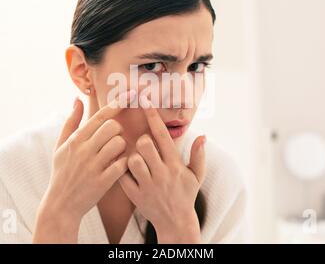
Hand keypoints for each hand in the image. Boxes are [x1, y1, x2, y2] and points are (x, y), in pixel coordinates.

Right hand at [33, 89, 135, 242]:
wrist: (61, 204)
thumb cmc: (62, 172)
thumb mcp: (60, 146)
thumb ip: (71, 122)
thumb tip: (77, 99)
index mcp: (75, 140)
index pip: (100, 116)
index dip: (117, 104)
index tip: (130, 94)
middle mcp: (84, 150)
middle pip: (113, 127)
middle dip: (118, 130)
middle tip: (113, 139)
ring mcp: (93, 166)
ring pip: (120, 143)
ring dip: (122, 147)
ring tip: (115, 154)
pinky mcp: (103, 182)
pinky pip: (122, 164)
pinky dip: (124, 163)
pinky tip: (118, 167)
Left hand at [119, 95, 206, 243]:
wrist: (176, 223)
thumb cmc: (186, 195)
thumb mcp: (196, 176)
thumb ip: (198, 155)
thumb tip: (202, 136)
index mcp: (175, 165)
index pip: (162, 135)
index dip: (153, 116)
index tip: (144, 101)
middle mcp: (161, 173)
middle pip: (144, 145)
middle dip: (141, 140)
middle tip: (144, 146)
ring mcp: (148, 185)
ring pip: (132, 160)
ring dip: (132, 157)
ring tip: (137, 161)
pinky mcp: (136, 196)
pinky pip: (122, 177)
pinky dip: (121, 171)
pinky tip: (126, 171)